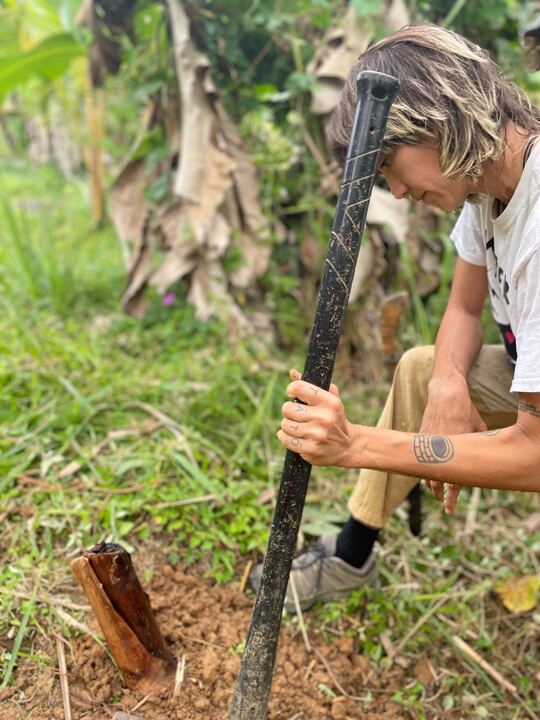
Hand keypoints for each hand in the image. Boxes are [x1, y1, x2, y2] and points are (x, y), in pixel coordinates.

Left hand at [276, 369, 356, 465]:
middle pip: (287, 408)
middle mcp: (324, 417)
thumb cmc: (334, 417)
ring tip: (298, 426)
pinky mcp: (310, 449)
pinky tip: (295, 436)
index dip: (292, 390)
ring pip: (285, 424)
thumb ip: (309, 385)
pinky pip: (285, 439)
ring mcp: (317, 435)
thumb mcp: (329, 399)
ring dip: (288, 425)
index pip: (298, 387)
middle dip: (290, 411)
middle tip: (298, 414)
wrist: (348, 446)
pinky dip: (285, 437)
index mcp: (329, 401)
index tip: (294, 395)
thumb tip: (292, 372)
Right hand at [421, 383, 485, 512]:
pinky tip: (426, 471)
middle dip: (439, 494)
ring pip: (426, 470)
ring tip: (435, 490)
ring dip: (430, 481)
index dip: (451, 499)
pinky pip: (421, 457)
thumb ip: (476, 446)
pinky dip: (424, 466)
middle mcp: (440, 452)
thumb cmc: (466, 411)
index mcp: (456, 453)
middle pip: (435, 481)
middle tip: (442, 502)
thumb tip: (482, 458)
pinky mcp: (421, 437)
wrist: (446, 395)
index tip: (449, 509)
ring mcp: (428, 445)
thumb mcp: (478, 430)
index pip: (453, 483)